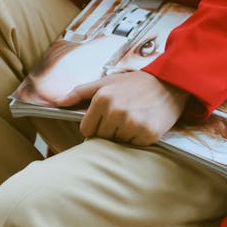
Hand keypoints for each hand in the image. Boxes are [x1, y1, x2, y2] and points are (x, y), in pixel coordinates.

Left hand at [56, 70, 189, 145]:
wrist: (169, 83)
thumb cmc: (135, 83)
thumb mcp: (106, 81)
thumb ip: (80, 91)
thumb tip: (57, 102)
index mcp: (102, 97)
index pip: (87, 130)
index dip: (97, 124)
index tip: (109, 115)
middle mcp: (116, 110)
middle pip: (102, 138)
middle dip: (111, 129)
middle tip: (125, 113)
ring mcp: (132, 123)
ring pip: (117, 143)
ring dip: (125, 134)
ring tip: (135, 116)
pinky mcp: (147, 134)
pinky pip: (134, 146)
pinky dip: (138, 138)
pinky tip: (145, 123)